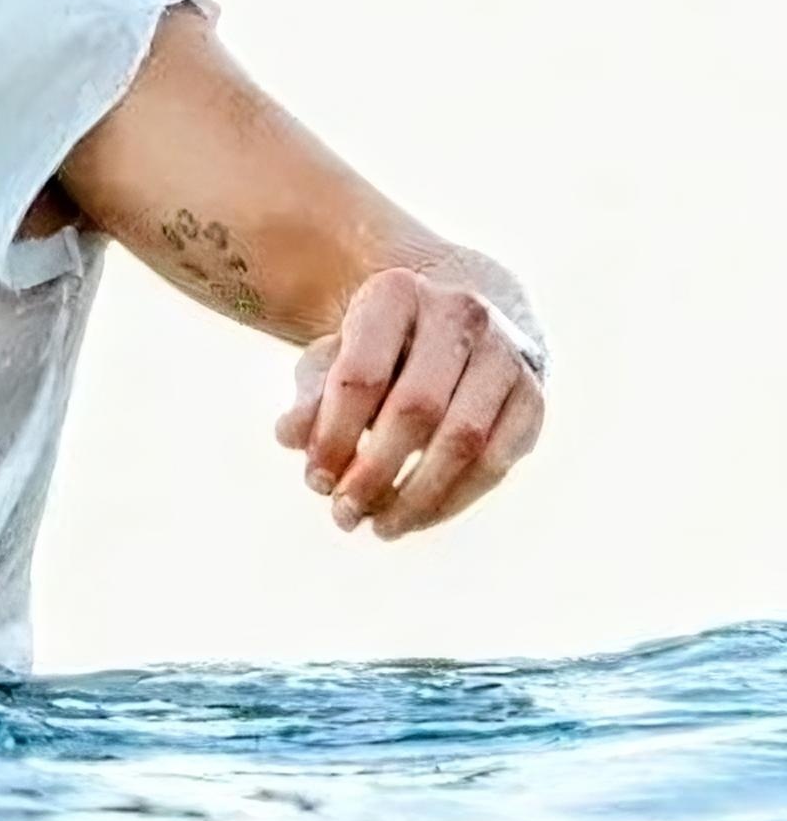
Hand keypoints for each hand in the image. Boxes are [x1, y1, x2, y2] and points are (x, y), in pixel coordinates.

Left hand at [273, 267, 544, 539]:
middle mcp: (460, 314)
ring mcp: (506, 354)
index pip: (361, 375)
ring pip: (465, 440)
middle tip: (342, 514)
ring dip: (417, 497)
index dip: (334, 436)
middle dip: (374, 472)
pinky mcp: (532, 397)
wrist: (452, 322)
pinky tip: (416, 518)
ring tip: (378, 527)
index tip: (314, 481)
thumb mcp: (334, 357)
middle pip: (416, 409)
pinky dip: (454, 500)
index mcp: (397, 293)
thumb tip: (289, 437)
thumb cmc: (377, 348)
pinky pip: (497, 461)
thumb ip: (311, 395)